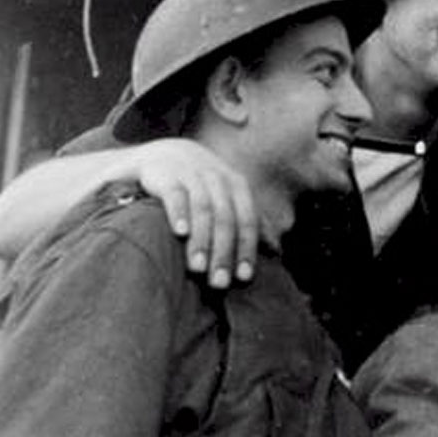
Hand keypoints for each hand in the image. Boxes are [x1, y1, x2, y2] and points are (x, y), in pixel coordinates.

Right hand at [132, 138, 260, 287]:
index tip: (243, 277)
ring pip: (202, 209)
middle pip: (226, 219)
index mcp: (237, 185)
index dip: (247, 248)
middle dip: (224, 252)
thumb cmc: (199, 184)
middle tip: (219, 283)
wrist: (162, 154)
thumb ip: (245, 218)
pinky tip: (180, 232)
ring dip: (202, 240)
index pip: (247, 220)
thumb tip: (275, 249)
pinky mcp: (166, 175)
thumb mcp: (225, 194)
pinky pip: (175, 194)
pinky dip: (179, 213)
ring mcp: (192, 175)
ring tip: (198, 268)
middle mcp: (218, 178)